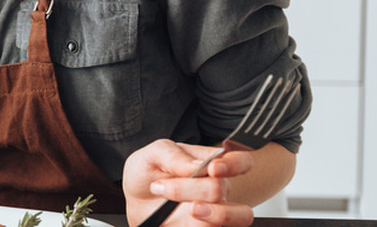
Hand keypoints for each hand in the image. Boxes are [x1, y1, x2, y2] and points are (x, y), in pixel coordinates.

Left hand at [123, 139, 254, 226]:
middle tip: (166, 187)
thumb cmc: (148, 174)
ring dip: (218, 213)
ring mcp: (215, 212)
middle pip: (224, 188)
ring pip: (240, 215)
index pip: (241, 162)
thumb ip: (174, 155)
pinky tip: (183, 221)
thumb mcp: (153, 155)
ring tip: (191, 209)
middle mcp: (217, 189)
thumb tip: (197, 164)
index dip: (233, 164)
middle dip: (195, 188)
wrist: (135, 201)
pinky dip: (205, 225)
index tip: (212, 168)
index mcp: (210, 164)